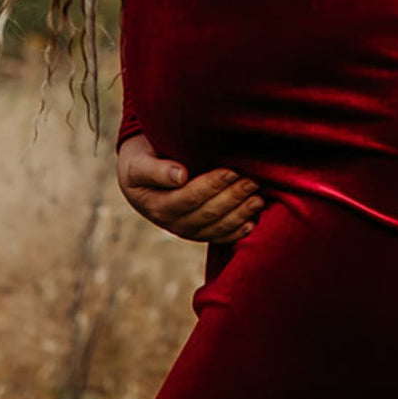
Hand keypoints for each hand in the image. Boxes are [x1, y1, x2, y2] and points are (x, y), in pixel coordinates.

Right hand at [116, 133, 265, 243]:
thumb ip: (156, 170)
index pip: (189, 197)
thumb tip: (180, 176)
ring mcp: (187, 230)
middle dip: (233, 197)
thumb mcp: (138, 163)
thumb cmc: (141, 162)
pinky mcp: (198, 232)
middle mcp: (173, 223)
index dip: (212, 185)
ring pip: (217, 227)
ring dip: (240, 214)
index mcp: (158, 205)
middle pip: (208, 213)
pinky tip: (252, 223)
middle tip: (253, 181)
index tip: (232, 170)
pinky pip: (219, 236)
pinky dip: (236, 232)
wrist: (139, 176)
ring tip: (259, 199)